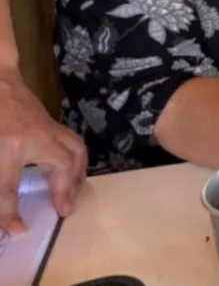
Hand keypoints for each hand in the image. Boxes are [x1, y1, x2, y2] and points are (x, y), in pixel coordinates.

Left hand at [0, 68, 86, 234]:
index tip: (18, 230)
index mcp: (11, 145)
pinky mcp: (49, 121)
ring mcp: (46, 126)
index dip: (9, 212)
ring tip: (74, 193)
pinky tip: (70, 170)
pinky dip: (76, 159)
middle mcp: (36, 136)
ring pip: (75, 150)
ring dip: (78, 174)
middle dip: (66, 190)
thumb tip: (2, 207)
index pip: (8, 187)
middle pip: (62, 164)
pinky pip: (72, 142)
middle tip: (65, 210)